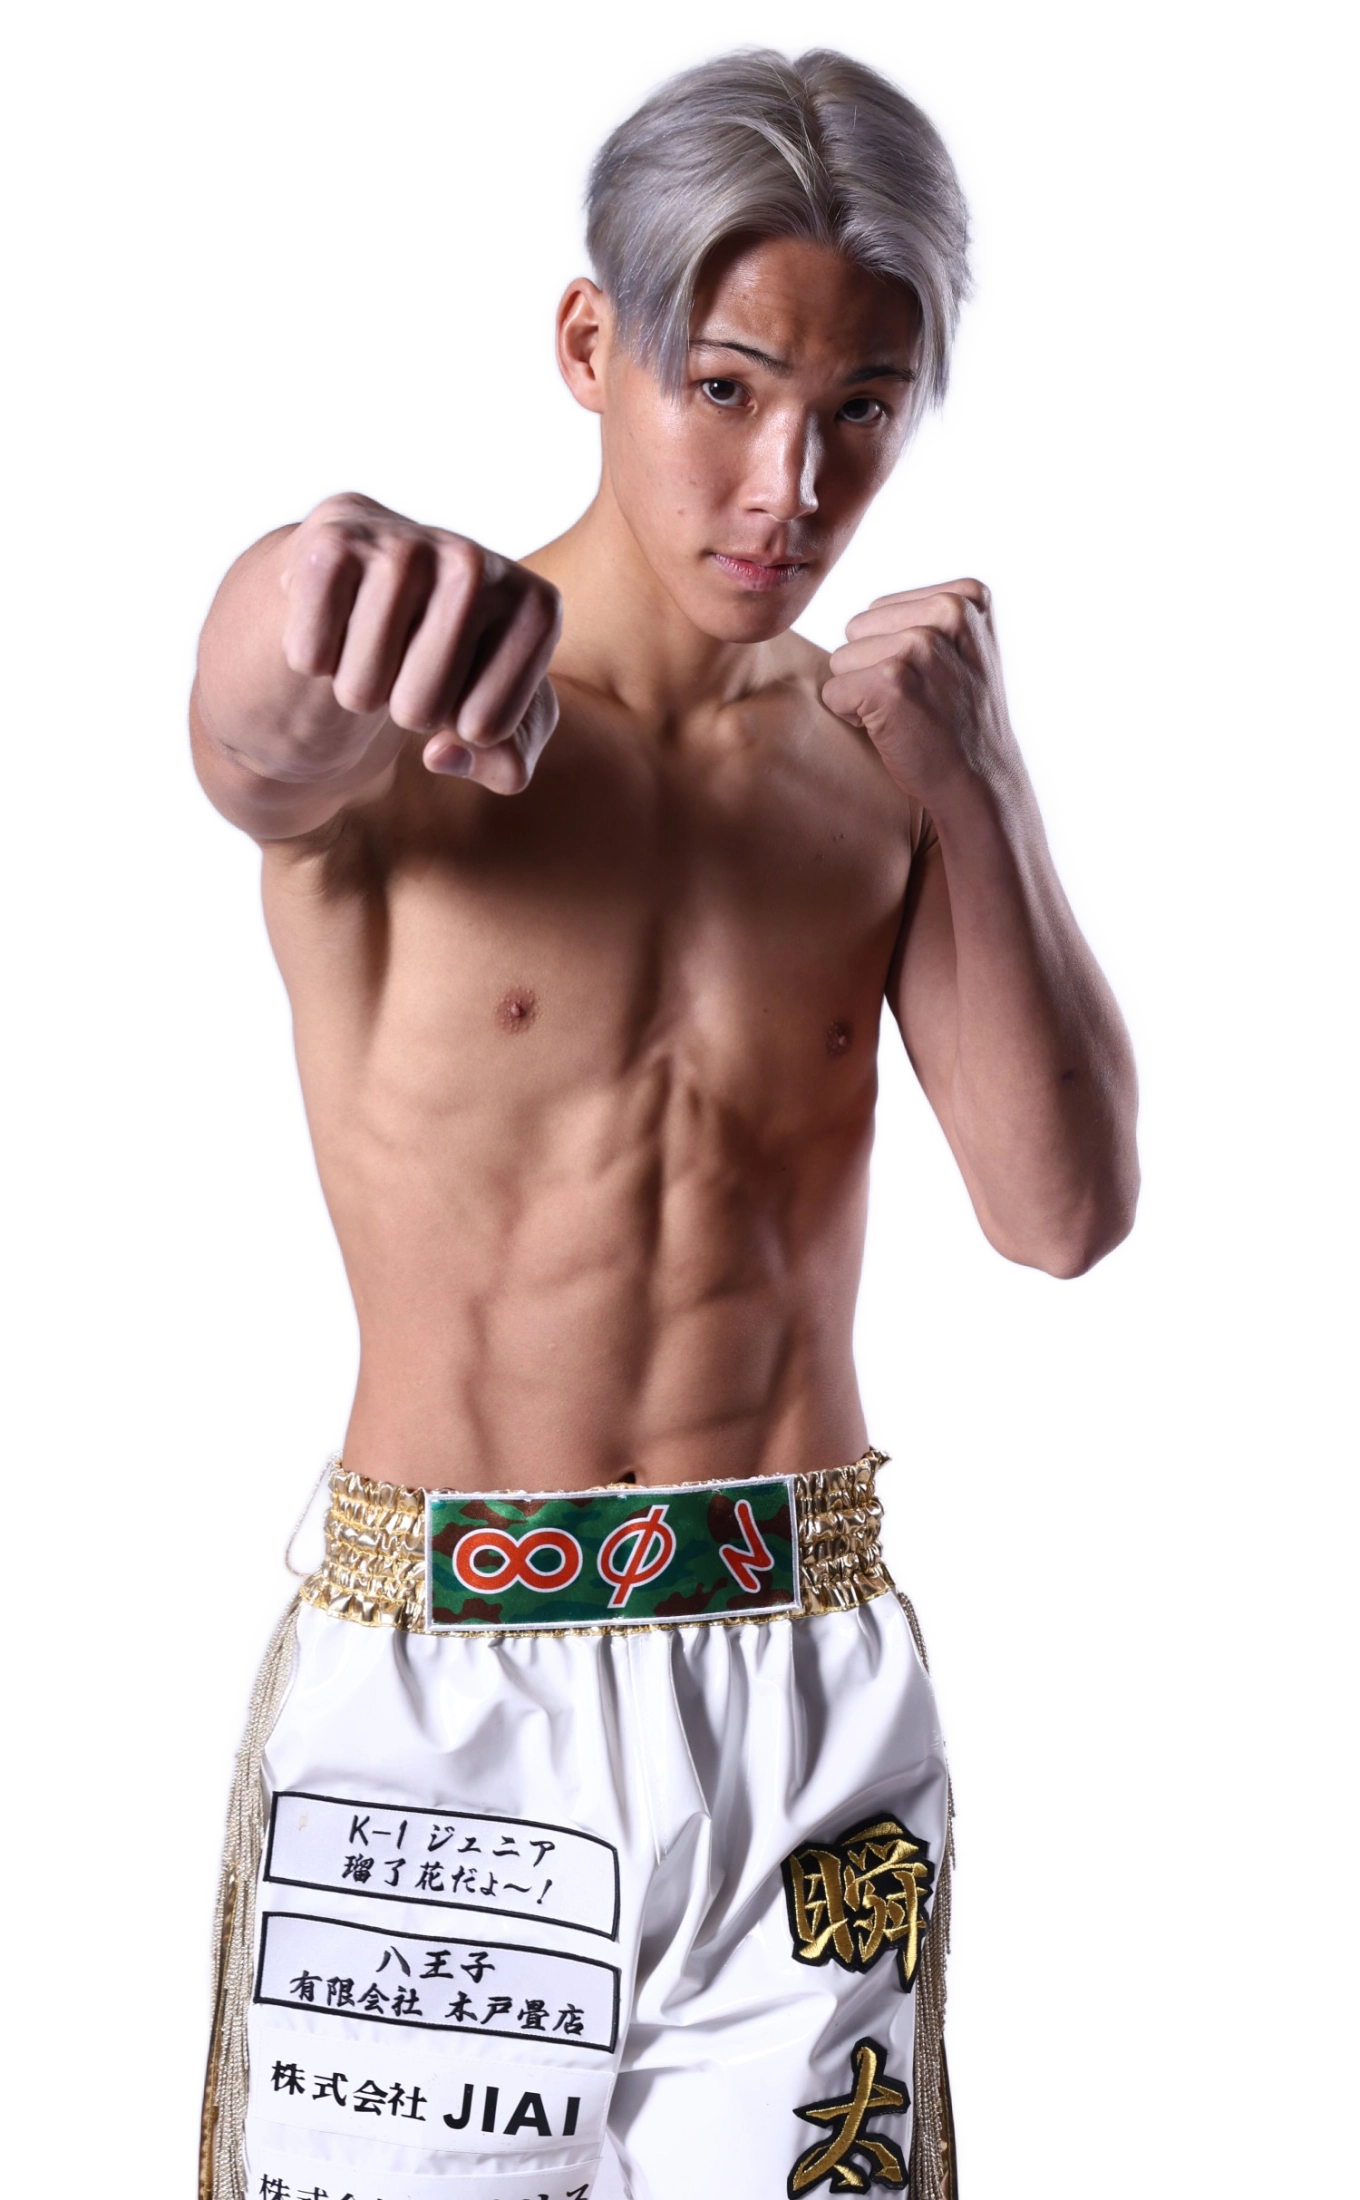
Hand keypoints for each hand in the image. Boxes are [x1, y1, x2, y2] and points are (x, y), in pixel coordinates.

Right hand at [280, 493, 561, 793]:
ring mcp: (404, 544)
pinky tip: (338, 620)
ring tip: (375, 643)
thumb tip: (441, 754)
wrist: (380, 577)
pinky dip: (313, 659)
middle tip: (411, 666)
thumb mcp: (497, 718)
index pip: (485, 731)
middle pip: (419, 710)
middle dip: (406, 711)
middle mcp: (476, 563)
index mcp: (537, 608)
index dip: (461, 728)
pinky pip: (310, 657)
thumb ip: (505, 764)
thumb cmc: (456, 659)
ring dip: (357, 690)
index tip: (464, 684)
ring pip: (361, 689)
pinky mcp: (333, 539)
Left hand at [820, 579, 1013, 809]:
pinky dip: (852, 717)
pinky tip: (893, 729)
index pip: (882, 610)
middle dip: (874, 667)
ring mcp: (919, 645)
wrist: (980, 781)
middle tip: (918, 700)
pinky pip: (833, 692)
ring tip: (908, 713)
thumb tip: (858, 614)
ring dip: (864, 693)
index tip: (932, 681)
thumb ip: (925, 617)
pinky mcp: (890, 681)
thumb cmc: (961, 720)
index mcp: (966, 596)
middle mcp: (947, 611)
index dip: (893, 652)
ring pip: (842, 659)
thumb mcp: (964, 649)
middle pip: (857, 629)